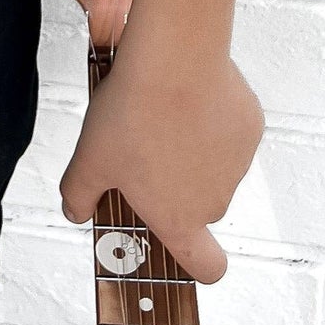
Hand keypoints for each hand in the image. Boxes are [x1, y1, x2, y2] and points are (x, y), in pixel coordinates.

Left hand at [57, 45, 263, 281]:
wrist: (175, 58)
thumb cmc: (134, 113)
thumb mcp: (89, 158)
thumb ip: (79, 194)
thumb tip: (75, 211)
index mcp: (178, 218)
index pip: (208, 267)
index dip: (200, 263)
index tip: (183, 246)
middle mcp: (215, 200)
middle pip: (199, 206)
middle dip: (177, 186)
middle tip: (144, 152)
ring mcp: (237, 164)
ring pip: (214, 166)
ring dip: (194, 150)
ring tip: (161, 115)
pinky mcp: (250, 127)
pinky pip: (229, 132)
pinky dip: (211, 119)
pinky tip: (188, 95)